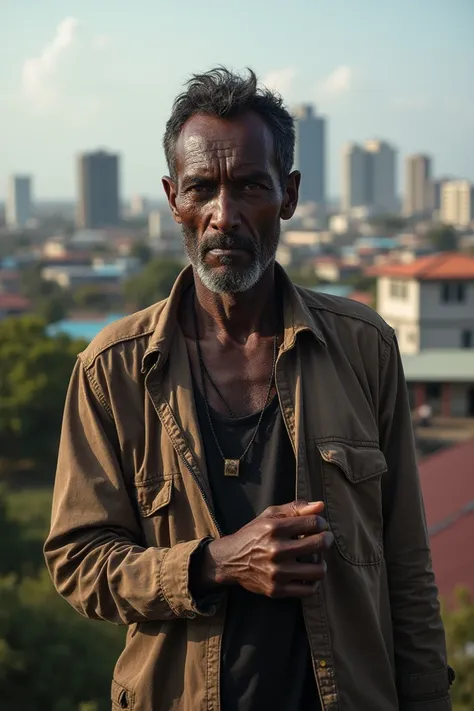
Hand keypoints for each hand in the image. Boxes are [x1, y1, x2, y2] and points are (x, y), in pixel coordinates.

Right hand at [197, 501, 332, 598]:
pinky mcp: (276, 590)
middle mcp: (276, 550)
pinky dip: (313, 582)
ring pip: (318, 571)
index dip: (322, 523)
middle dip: (327, 540)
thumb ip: (296, 508)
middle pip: (319, 545)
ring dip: (322, 563)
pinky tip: (307, 574)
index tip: (320, 526)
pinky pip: (308, 590)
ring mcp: (277, 573)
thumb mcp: (270, 515)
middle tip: (324, 540)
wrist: (230, 560)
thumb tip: (321, 506)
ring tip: (316, 559)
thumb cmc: (254, 534)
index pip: (313, 523)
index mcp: (274, 528)